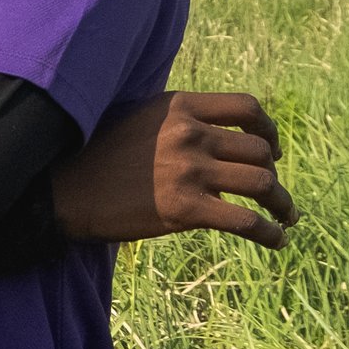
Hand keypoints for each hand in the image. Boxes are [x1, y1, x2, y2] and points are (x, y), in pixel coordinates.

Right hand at [52, 89, 295, 251]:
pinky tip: (276, 241)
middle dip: (273, 172)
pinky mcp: (186, 209)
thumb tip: (207, 130)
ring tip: (286, 217)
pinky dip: (269, 233)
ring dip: (282, 203)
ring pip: (262, 183)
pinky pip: (246, 221)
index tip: (272, 148)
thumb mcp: (136, 117)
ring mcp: (190, 171)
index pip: (246, 108)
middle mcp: (191, 134)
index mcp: (180, 107)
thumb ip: (174, 119)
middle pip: (259, 150)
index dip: (268, 130)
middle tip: (273, 193)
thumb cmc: (93, 156)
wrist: (62, 190)